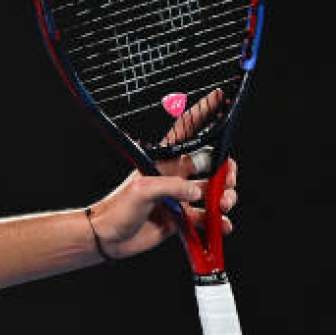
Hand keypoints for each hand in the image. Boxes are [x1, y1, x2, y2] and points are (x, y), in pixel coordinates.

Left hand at [90, 89, 239, 258]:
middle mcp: (176, 176)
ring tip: (221, 208)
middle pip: (213, 166)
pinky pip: (209, 219)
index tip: (219, 96)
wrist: (109, 238)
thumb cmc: (118, 208)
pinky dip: (219, 223)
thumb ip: (173, 187)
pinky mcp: (183, 220)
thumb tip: (199, 193)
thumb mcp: (143, 190)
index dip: (203, 112)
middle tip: (225, 185)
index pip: (188, 131)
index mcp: (165, 161)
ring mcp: (181, 198)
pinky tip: (221, 226)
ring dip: (226, 199)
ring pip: (215, 193)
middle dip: (226, 173)